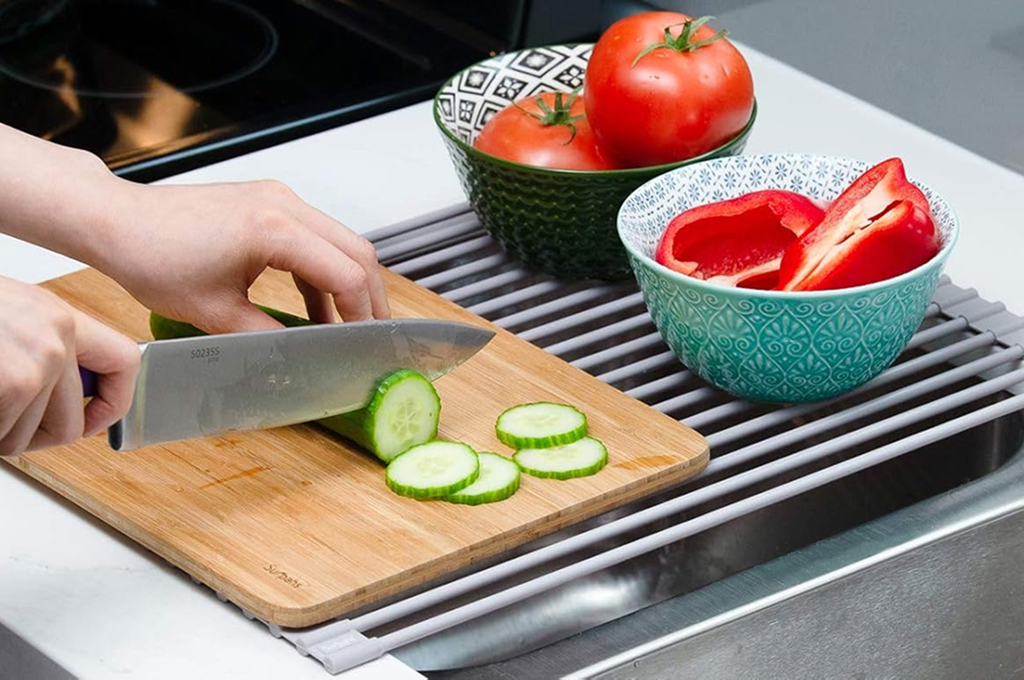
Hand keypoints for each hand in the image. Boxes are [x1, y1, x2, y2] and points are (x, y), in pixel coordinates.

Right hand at [0, 276, 139, 455]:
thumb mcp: (14, 315)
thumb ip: (46, 347)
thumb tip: (68, 395)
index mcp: (62, 318)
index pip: (126, 362)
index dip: (114, 402)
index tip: (93, 419)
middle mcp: (56, 338)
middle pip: (71, 423)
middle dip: (36, 439)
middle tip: (8, 428)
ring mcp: (35, 363)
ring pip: (29, 437)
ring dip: (0, 435)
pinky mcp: (12, 384)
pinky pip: (2, 434)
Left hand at [100, 179, 390, 333]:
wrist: (116, 221)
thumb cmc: (152, 256)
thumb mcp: (215, 314)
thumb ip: (267, 338)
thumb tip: (299, 362)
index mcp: (275, 229)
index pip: (347, 274)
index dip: (363, 314)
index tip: (364, 345)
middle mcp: (284, 204)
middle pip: (357, 251)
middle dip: (370, 297)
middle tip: (370, 335)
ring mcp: (277, 198)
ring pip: (340, 241)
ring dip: (348, 283)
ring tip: (345, 326)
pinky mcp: (267, 203)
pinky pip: (313, 237)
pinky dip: (322, 271)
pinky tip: (316, 306)